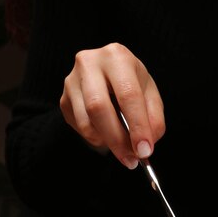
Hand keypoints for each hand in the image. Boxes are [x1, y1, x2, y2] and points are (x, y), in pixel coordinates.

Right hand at [60, 43, 164, 168]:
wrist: (106, 76)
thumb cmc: (131, 84)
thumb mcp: (150, 95)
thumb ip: (154, 119)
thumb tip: (146, 144)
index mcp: (117, 57)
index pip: (128, 94)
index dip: (138, 126)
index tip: (145, 150)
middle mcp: (89, 63)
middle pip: (99, 107)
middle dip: (118, 140)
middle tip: (131, 159)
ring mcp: (72, 81)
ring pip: (86, 122)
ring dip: (107, 143)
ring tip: (123, 149)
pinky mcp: (64, 99)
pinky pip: (79, 128)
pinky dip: (97, 139)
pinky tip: (108, 135)